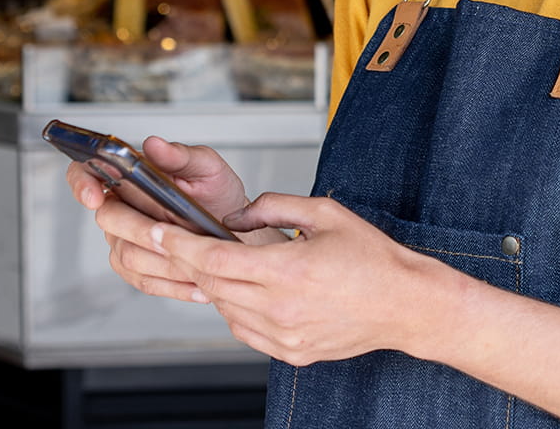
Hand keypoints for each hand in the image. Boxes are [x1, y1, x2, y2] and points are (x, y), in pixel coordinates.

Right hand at [66, 137, 250, 303]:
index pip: (86, 171)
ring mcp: (123, 238)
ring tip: (196, 261)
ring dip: (163, 261)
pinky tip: (196, 282)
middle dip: (141, 230)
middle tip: (171, 235)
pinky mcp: (134, 268)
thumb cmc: (216, 195)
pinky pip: (142, 280)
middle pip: (108, 218)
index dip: (82, 183)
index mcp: (129, 174)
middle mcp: (120, 205)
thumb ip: (181, 155)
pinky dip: (172, 283)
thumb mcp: (208, 168)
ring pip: (127, 255)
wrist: (234, 232)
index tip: (94, 196)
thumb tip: (154, 145)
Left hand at [151, 193, 454, 366]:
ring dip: (212, 284)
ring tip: (219, 261)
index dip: (176, 244)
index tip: (154, 231)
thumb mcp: (324, 213)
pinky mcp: (289, 352)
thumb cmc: (373, 259)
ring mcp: (283, 335)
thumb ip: (272, 208)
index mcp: (288, 270)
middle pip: (211, 284)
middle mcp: (280, 308)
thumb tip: (236, 218)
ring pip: (224, 307)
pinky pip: (243, 329)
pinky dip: (234, 307)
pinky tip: (247, 289)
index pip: (212, 259)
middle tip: (169, 240)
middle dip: (184, 260)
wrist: (406, 305)